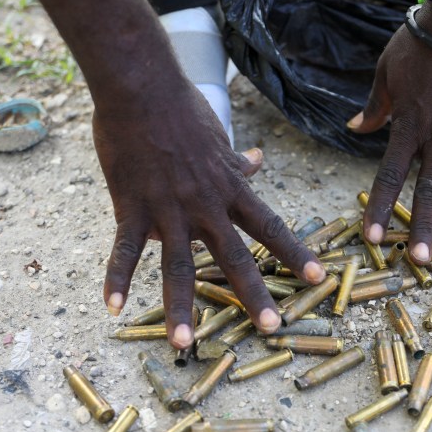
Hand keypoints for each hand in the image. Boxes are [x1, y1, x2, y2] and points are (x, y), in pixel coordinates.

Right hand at [94, 84, 324, 348]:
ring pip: (178, 265)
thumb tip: (260, 161)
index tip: (319, 279)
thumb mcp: (220, 137)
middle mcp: (206, 206)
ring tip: (183, 343)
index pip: (271, 227)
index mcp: (230, 190)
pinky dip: (117, 277)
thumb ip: (238, 162)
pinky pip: (125, 249)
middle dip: (254, 294)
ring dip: (180, 306)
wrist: (141, 89)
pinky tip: (113, 307)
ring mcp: (169, 210)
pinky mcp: (132, 208)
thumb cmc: (181, 110)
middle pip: (235, 256)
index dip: (296, 254)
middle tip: (271, 328)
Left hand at [348, 2, 431, 264]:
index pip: (389, 175)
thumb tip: (353, 128)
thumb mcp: (387, 72)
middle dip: (426, 228)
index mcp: (408, 127)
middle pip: (430, 190)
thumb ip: (375, 107)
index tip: (373, 238)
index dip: (381, 208)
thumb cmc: (420, 43)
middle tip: (422, 262)